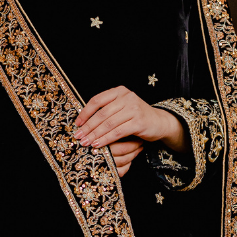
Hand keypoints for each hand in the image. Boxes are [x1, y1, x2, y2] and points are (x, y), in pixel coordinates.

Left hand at [74, 86, 188, 170]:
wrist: (159, 122)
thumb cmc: (136, 117)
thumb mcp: (122, 108)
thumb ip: (107, 110)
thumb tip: (83, 123)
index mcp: (119, 91)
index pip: (97, 100)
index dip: (85, 112)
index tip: (77, 124)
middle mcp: (127, 97)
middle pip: (102, 113)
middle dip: (88, 127)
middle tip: (78, 136)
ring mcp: (134, 109)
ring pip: (108, 123)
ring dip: (95, 135)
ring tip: (86, 143)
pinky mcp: (139, 122)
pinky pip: (118, 132)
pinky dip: (106, 139)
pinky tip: (98, 145)